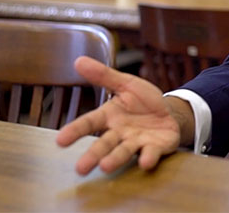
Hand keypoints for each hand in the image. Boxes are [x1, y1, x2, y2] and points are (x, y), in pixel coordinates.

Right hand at [56, 56, 185, 174]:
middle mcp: (120, 133)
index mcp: (109, 116)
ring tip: (105, 166)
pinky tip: (145, 162)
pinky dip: (148, 158)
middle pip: (104, 143)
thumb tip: (79, 60)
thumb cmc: (142, 101)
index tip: (60, 141)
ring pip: (124, 151)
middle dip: (93, 155)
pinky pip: (152, 153)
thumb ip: (103, 75)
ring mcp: (138, 142)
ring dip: (115, 159)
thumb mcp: (125, 83)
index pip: (89, 123)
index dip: (75, 131)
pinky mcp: (157, 147)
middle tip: (80, 168)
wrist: (169, 112)